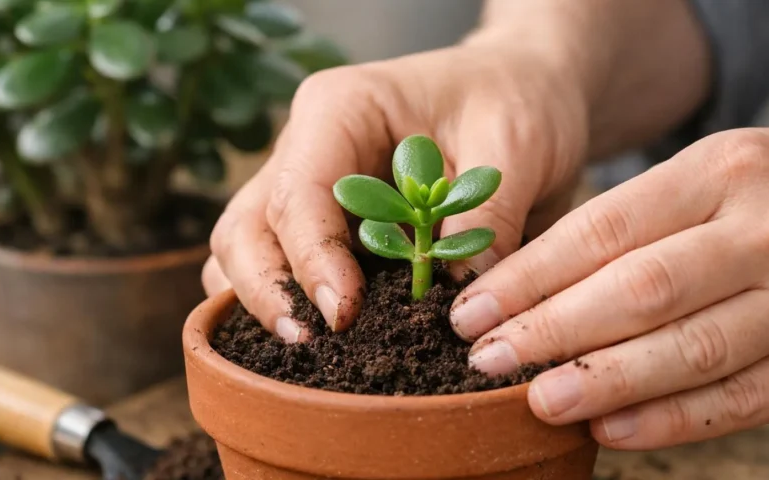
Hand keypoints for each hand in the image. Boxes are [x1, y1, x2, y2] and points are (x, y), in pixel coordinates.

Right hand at [202, 35, 590, 339]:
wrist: (521, 92)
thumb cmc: (513, 100)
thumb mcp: (513, 146)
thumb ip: (483, 220)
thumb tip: (455, 304)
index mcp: (339, 109)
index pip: (299, 192)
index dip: (313, 259)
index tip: (344, 314)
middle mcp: (307, 146)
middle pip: (248, 227)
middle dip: (268, 290)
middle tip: (312, 343)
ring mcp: (310, 186)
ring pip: (247, 251)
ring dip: (268, 303)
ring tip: (314, 353)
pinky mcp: (327, 222)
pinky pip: (284, 267)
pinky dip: (292, 304)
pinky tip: (328, 341)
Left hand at [452, 119, 768, 448]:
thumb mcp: (718, 169)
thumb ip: (640, 218)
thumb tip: (537, 279)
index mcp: (724, 173)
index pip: (604, 229)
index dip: (530, 275)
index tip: (474, 308)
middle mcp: (766, 235)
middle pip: (637, 291)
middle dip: (550, 329)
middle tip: (485, 357)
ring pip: (686, 351)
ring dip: (601, 380)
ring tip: (536, 398)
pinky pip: (736, 400)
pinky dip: (668, 421)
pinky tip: (610, 429)